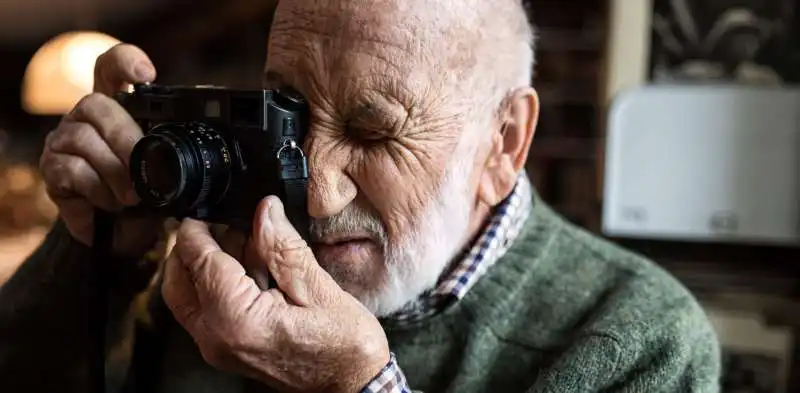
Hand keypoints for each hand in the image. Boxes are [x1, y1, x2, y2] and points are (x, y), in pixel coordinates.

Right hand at [39, 43, 161, 256]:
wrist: (121, 234)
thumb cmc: (146, 192)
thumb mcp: (165, 169)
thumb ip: (173, 150)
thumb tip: (202, 152)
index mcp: (118, 107)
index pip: (111, 69)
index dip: (124, 62)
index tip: (146, 74)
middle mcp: (86, 116)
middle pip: (97, 103)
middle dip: (126, 138)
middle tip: (148, 170)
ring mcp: (64, 139)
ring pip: (82, 138)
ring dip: (113, 171)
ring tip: (132, 197)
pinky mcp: (52, 168)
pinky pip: (70, 169)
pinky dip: (96, 190)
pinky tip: (110, 205)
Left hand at [162, 196, 390, 392]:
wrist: (351, 385)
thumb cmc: (344, 346)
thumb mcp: (319, 288)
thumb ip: (284, 247)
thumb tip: (264, 210)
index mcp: (237, 319)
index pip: (199, 262)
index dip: (199, 228)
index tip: (210, 208)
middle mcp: (217, 338)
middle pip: (177, 281)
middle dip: (192, 248)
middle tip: (222, 225)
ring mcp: (218, 348)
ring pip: (186, 296)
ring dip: (202, 266)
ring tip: (243, 247)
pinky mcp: (226, 350)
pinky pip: (202, 311)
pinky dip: (212, 286)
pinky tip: (248, 272)